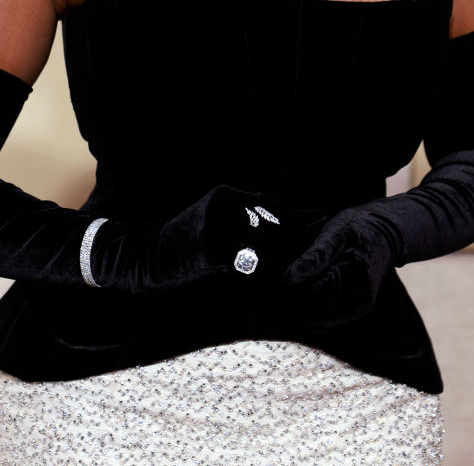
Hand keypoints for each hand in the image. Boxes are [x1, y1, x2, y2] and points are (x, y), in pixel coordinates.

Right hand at [90, 184, 310, 292]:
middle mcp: (223, 206)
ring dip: (288, 254)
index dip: (296, 215)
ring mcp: (216, 227)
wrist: (149, 254)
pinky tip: (285, 279)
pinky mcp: (210, 250)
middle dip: (298, 235)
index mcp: (225, 194)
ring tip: (312, 264)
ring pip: (263, 242)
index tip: (321, 221)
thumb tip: (272, 209)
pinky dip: (267, 270)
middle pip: (271, 222)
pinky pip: (247, 261)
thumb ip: (240, 212)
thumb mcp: (213, 215)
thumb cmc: (186, 238)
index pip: (270, 205)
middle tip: (324, 245)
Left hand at [284, 206, 395, 328]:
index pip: (314, 294)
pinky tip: (314, 291)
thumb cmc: (356, 229)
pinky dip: (316, 311)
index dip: (298, 285)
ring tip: (308, 281)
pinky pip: (329, 322)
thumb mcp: (334, 234)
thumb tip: (288, 279)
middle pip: (317, 313)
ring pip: (322, 322)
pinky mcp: (359, 311)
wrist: (384, 234)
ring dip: (307, 307)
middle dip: (301, 299)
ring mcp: (362, 308)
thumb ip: (313, 257)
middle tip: (300, 276)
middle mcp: (363, 300)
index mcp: (357, 279)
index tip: (296, 270)